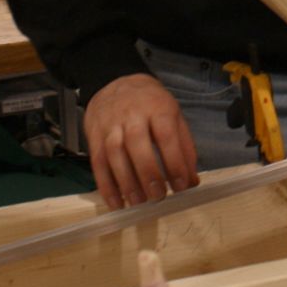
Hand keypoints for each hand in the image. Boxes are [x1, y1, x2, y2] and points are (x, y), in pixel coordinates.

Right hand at [83, 73, 198, 208]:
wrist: (116, 83)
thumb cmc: (151, 105)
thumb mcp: (174, 116)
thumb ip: (185, 148)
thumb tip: (192, 181)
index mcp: (157, 108)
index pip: (166, 135)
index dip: (174, 161)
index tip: (181, 185)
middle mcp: (132, 115)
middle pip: (137, 143)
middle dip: (148, 173)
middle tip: (158, 196)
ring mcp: (110, 125)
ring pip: (114, 154)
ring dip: (126, 182)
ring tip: (139, 202)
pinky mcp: (94, 136)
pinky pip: (97, 163)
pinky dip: (106, 186)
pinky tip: (116, 203)